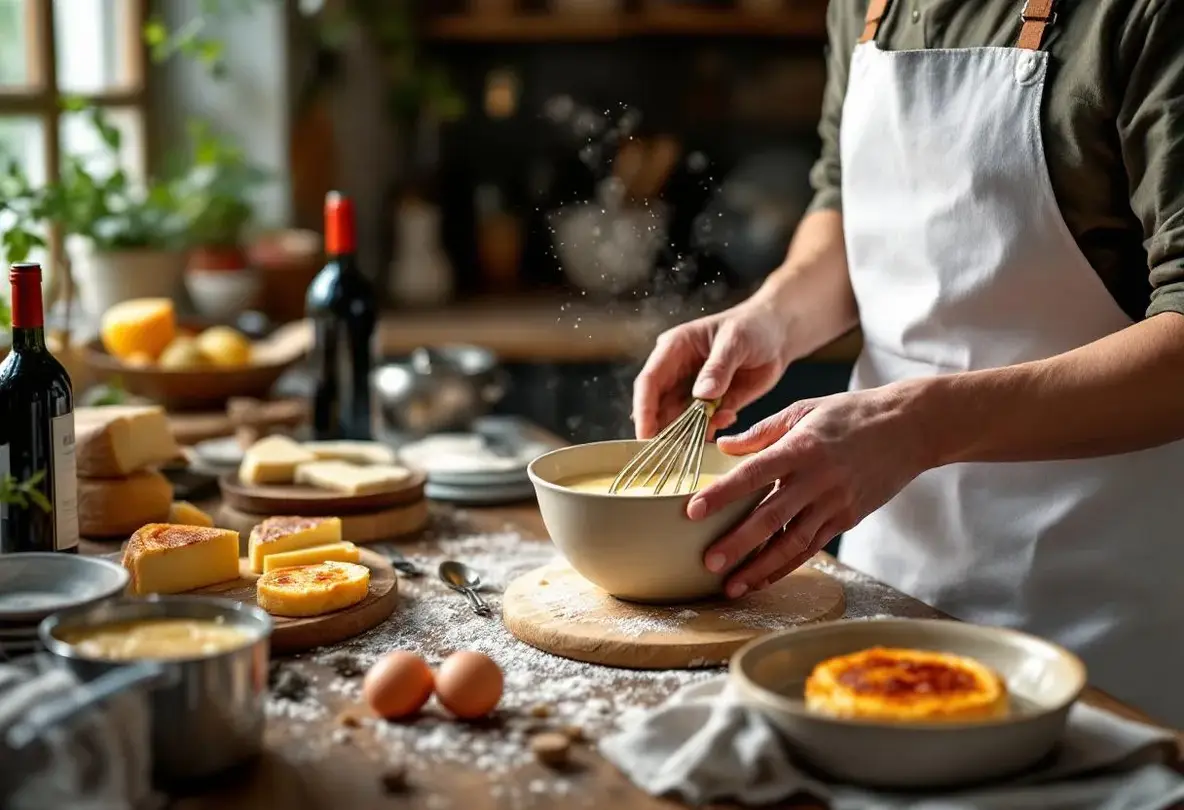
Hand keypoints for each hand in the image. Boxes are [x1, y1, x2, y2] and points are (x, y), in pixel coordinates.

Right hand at [632, 299, 793, 439]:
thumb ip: (718, 367)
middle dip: (662, 431)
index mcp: (673, 349)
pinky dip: (710, 430)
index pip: (649, 382)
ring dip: (687, 434)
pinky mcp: (711, 406)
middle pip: (658, 407)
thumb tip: (701, 395)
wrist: (778, 335)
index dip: (644, 410)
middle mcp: (677, 373)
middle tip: (671, 453)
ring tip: (706, 434)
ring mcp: (693, 392)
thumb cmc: (752, 326)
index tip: (645, 436)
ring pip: (677, 421)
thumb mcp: (736, 341)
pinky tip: (728, 418)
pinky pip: (701, 426)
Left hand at [688, 384, 932, 597]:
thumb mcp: (804, 409)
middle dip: (737, 544)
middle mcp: (817, 479)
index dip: (723, 494)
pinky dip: (786, 566)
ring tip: (731, 586)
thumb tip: (724, 447)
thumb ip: (762, 432)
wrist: (910, 428)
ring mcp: (834, 503)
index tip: (693, 510)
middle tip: (708, 563)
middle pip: (771, 518)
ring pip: (792, 543)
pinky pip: (812, 547)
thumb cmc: (851, 413)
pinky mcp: (847, 518)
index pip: (753, 473)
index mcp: (801, 448)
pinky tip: (762, 578)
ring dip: (760, 568)